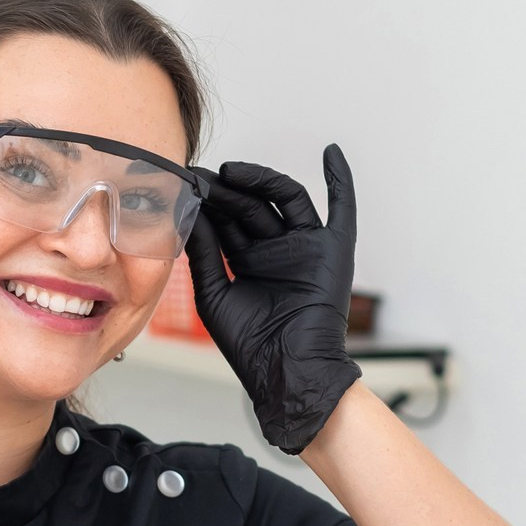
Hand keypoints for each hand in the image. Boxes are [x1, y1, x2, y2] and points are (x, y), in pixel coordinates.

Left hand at [186, 144, 362, 453]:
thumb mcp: (213, 293)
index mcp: (246, 260)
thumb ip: (204, 253)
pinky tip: (331, 152)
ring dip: (260, 181)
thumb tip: (188, 213)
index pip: (226, 220)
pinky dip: (340, 180)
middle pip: (251, 205)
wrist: (285, 372)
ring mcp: (304, 247)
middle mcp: (275, 249)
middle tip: (201, 177)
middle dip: (226, 190)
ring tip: (231, 172)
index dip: (207, 201)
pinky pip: (341, 209)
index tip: (183, 184)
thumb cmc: (249, 346)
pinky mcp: (333, 250)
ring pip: (284, 200)